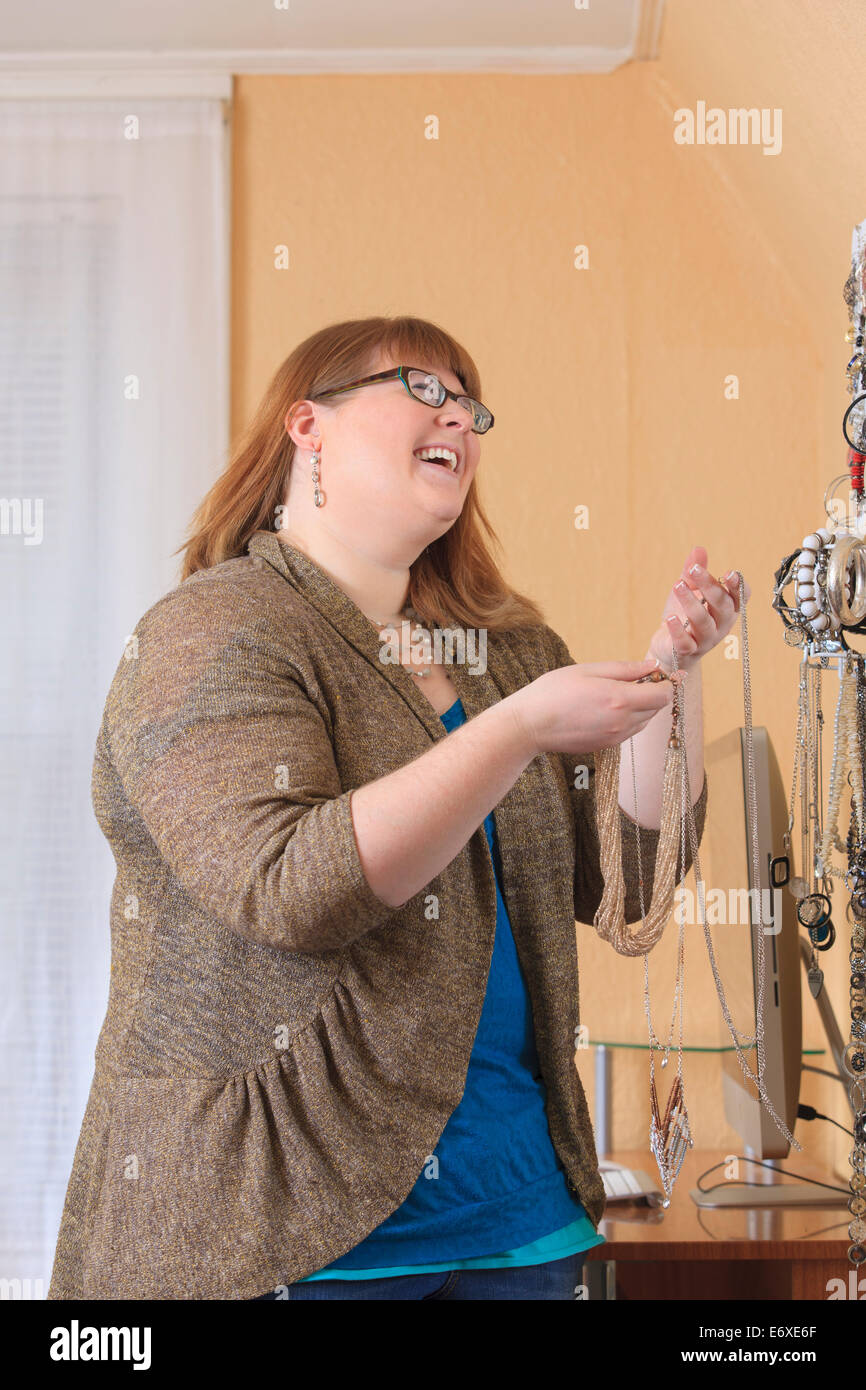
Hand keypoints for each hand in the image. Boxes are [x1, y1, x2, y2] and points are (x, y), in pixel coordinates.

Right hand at [507, 657, 673, 757]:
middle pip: (657, 709)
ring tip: (616, 693)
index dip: (665, 683)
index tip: (656, 674)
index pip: (663, 695)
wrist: (529, 726)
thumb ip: (624, 669)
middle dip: (653, 693)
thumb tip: (651, 665)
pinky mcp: (606, 746)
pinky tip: (606, 708)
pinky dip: (627, 718)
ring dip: (640, 707)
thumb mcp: (588, 670)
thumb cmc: (553, 692)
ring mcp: (615, 738)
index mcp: (619, 700)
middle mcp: (622, 723)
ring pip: (644, 721)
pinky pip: (629, 731)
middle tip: (635, 680)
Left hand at [646, 545, 751, 673]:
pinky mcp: (688, 651)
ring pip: (703, 621)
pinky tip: (669, 618)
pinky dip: (677, 631)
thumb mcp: (688, 590)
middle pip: (722, 606)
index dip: (738, 586)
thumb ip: (694, 571)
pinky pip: (685, 642)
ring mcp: (706, 639)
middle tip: (694, 569)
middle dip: (710, 587)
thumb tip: (699, 549)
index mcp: (727, 608)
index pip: (740, 597)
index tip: (730, 573)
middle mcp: (721, 624)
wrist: (669, 648)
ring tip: (677, 585)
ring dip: (691, 603)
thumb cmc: (684, 616)